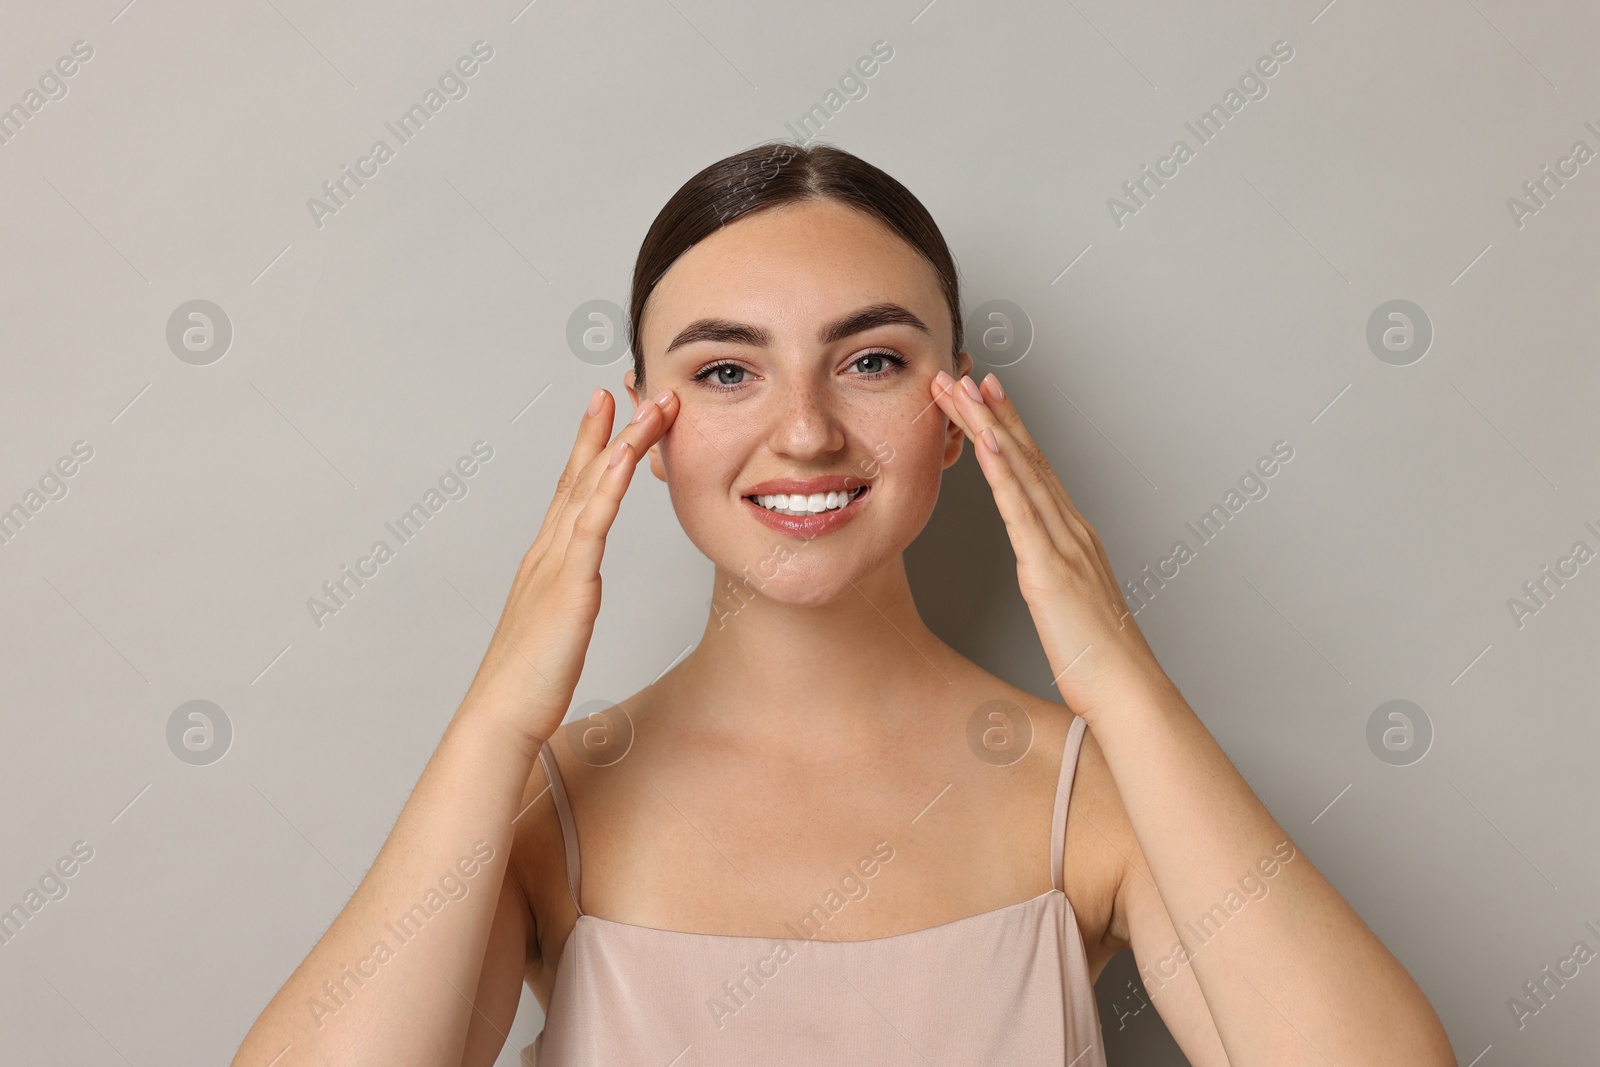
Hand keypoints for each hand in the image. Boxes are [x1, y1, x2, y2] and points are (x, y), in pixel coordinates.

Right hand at [459, 385, 678, 750]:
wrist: (503, 714)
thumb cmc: (530, 682)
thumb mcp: (557, 626)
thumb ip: (568, 597)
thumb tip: (580, 586)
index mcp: (548, 559)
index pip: (572, 489)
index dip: (590, 446)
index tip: (607, 409)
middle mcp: (548, 551)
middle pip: (582, 476)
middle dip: (609, 429)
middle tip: (631, 387)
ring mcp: (556, 564)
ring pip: (591, 490)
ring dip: (621, 443)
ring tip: (647, 406)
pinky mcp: (569, 586)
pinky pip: (591, 527)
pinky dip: (608, 488)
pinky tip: (625, 458)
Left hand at [929, 370, 1163, 720]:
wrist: (1127, 690)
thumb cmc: (1099, 660)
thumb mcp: (1069, 607)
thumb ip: (1054, 579)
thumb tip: (1041, 573)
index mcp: (1073, 536)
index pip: (1035, 469)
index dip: (1010, 427)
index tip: (987, 394)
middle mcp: (1071, 530)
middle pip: (1025, 457)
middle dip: (992, 412)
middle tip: (964, 373)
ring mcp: (1063, 545)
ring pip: (1020, 471)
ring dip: (988, 427)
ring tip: (962, 391)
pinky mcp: (1049, 569)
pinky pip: (1021, 512)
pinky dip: (1004, 473)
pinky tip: (987, 443)